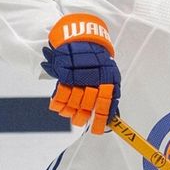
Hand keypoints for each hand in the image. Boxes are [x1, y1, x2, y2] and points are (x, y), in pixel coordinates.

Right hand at [40, 14, 119, 133]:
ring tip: (70, 114)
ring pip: (74, 102)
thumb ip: (111, 94)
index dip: (100, 120)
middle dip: (83, 117)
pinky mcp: (64, 74)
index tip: (97, 130)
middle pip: (87, 106)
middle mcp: (94, 79)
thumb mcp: (111, 74)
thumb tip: (111, 117)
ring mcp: (78, 77)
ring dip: (71, 111)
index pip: (105, 105)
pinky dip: (58, 103)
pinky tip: (59, 107)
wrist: (83, 39)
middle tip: (80, 120)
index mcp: (108, 80)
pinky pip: (60, 94)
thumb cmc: (98, 60)